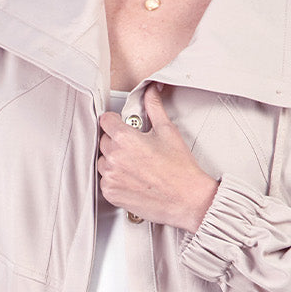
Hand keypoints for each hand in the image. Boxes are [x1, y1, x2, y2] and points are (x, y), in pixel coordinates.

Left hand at [97, 83, 219, 230]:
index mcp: (125, 139)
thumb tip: (151, 92)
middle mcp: (114, 158)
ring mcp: (111, 177)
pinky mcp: (111, 193)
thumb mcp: (167, 131)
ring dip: (114, 160)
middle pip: (104, 140)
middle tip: (136, 148)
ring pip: (103, 161)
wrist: (187, 199)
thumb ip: (154, 107)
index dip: (115, 121)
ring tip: (136, 165)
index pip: (105, 120)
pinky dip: (115, 179)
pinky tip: (133, 178)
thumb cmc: (180, 170)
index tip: (121, 124)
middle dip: (117, 141)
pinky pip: (105, 181)